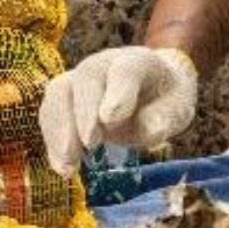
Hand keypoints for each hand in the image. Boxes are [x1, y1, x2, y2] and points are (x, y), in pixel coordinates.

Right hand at [40, 47, 198, 174]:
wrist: (151, 89)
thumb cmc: (166, 100)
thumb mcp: (178, 109)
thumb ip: (165, 118)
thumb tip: (151, 130)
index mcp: (139, 61)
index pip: (126, 69)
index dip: (118, 92)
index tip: (111, 119)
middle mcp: (104, 63)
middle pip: (86, 78)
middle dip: (85, 113)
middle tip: (91, 145)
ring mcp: (79, 77)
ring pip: (59, 93)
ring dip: (60, 132)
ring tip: (69, 166)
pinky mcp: (63, 96)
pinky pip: (50, 113)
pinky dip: (53, 141)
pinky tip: (62, 165)